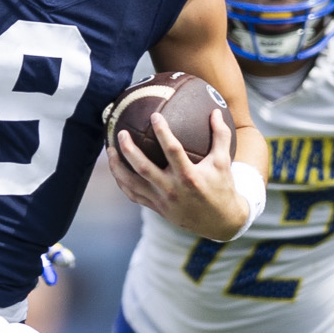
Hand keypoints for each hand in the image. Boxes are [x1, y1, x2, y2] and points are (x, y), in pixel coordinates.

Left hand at [107, 110, 246, 238]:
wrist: (220, 222)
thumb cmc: (222, 187)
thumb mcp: (223, 161)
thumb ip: (221, 135)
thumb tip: (215, 110)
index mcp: (189, 176)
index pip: (172, 150)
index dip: (162, 131)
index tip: (154, 116)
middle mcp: (172, 189)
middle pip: (144, 168)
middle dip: (129, 150)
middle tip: (121, 133)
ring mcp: (162, 200)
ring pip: (132, 184)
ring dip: (118, 167)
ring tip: (109, 149)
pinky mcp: (156, 208)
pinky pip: (133, 194)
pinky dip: (122, 182)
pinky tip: (117, 169)